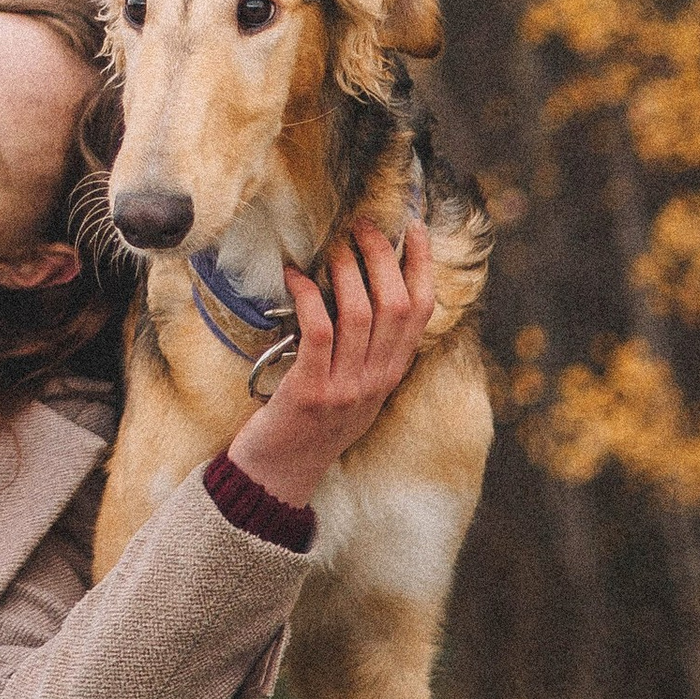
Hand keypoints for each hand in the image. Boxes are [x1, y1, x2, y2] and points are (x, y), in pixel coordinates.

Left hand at [226, 219, 435, 508]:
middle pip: (396, 304)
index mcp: (391, 372)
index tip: (411, 227)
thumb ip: (364, 347)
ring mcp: (347, 387)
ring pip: (361, 313)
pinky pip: (319, 333)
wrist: (278, 473)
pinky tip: (295, 278)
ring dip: (345, 271)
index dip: (421, 265)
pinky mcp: (311, 391)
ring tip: (331, 247)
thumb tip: (360, 284)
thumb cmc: (308, 420)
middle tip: (361, 225)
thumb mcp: (352, 385)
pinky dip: (309, 298)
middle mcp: (377, 379)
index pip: (421, 311)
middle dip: (381, 256)